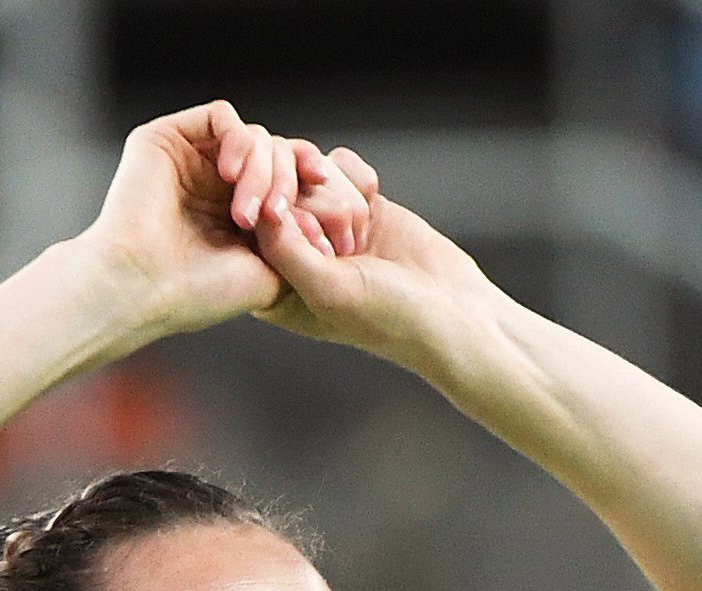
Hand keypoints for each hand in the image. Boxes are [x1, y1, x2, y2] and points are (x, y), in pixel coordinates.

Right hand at [76, 102, 375, 339]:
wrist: (141, 290)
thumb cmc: (200, 295)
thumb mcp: (272, 273)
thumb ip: (302, 239)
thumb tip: (330, 208)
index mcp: (239, 217)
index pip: (291, 181)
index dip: (314, 184)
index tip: (327, 201)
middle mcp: (216, 186)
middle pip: (278, 154)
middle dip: (289, 180)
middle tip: (278, 216)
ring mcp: (190, 161)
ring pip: (255, 137)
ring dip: (264, 168)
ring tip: (250, 211)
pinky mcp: (165, 140)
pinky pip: (222, 118)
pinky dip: (239, 140)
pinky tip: (233, 173)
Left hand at [244, 148, 502, 367]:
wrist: (452, 312)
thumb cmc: (388, 316)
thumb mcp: (327, 289)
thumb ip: (285, 249)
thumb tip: (259, 203)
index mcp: (272, 282)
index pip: (249, 219)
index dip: (275, 210)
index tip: (312, 234)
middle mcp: (292, 250)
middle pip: (276, 185)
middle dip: (317, 204)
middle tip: (347, 243)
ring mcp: (324, 223)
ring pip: (308, 169)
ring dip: (341, 195)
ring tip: (363, 236)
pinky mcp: (355, 202)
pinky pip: (339, 163)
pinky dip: (358, 177)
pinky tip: (377, 203)